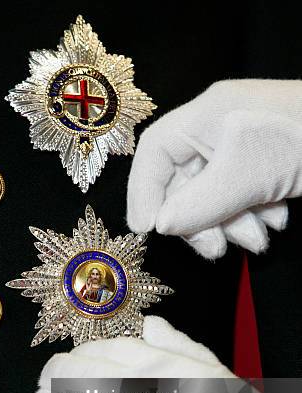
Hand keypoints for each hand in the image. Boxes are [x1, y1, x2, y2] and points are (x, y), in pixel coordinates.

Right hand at [127, 79, 301, 257]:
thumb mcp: (244, 175)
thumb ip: (197, 204)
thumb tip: (161, 226)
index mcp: (203, 118)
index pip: (154, 154)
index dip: (143, 193)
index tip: (146, 229)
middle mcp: (216, 131)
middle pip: (184, 184)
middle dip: (202, 221)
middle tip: (216, 249)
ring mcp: (239, 149)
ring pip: (213, 198)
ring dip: (232, 224)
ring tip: (258, 235)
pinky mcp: (260, 165)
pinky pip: (239, 197)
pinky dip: (253, 215)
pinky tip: (275, 218)